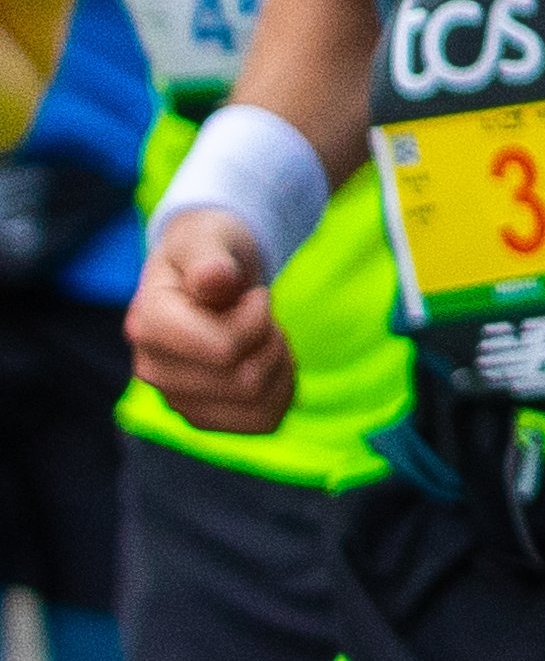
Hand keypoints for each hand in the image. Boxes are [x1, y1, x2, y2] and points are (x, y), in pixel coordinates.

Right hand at [126, 208, 289, 434]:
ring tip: (262, 336)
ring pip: (257, 408)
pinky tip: (267, 361)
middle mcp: (152, 368)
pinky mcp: (200, 415)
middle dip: (270, 342)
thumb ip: (210, 257)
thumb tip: (213, 279)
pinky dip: (280, 391)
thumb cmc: (210, 251)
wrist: (208, 273)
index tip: (252, 296)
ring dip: (277, 367)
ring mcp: (174, 397)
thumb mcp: (209, 238)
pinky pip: (262, 422)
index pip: (224, 351)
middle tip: (258, 313)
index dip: (257, 320)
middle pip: (244, 382)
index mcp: (148, 324)